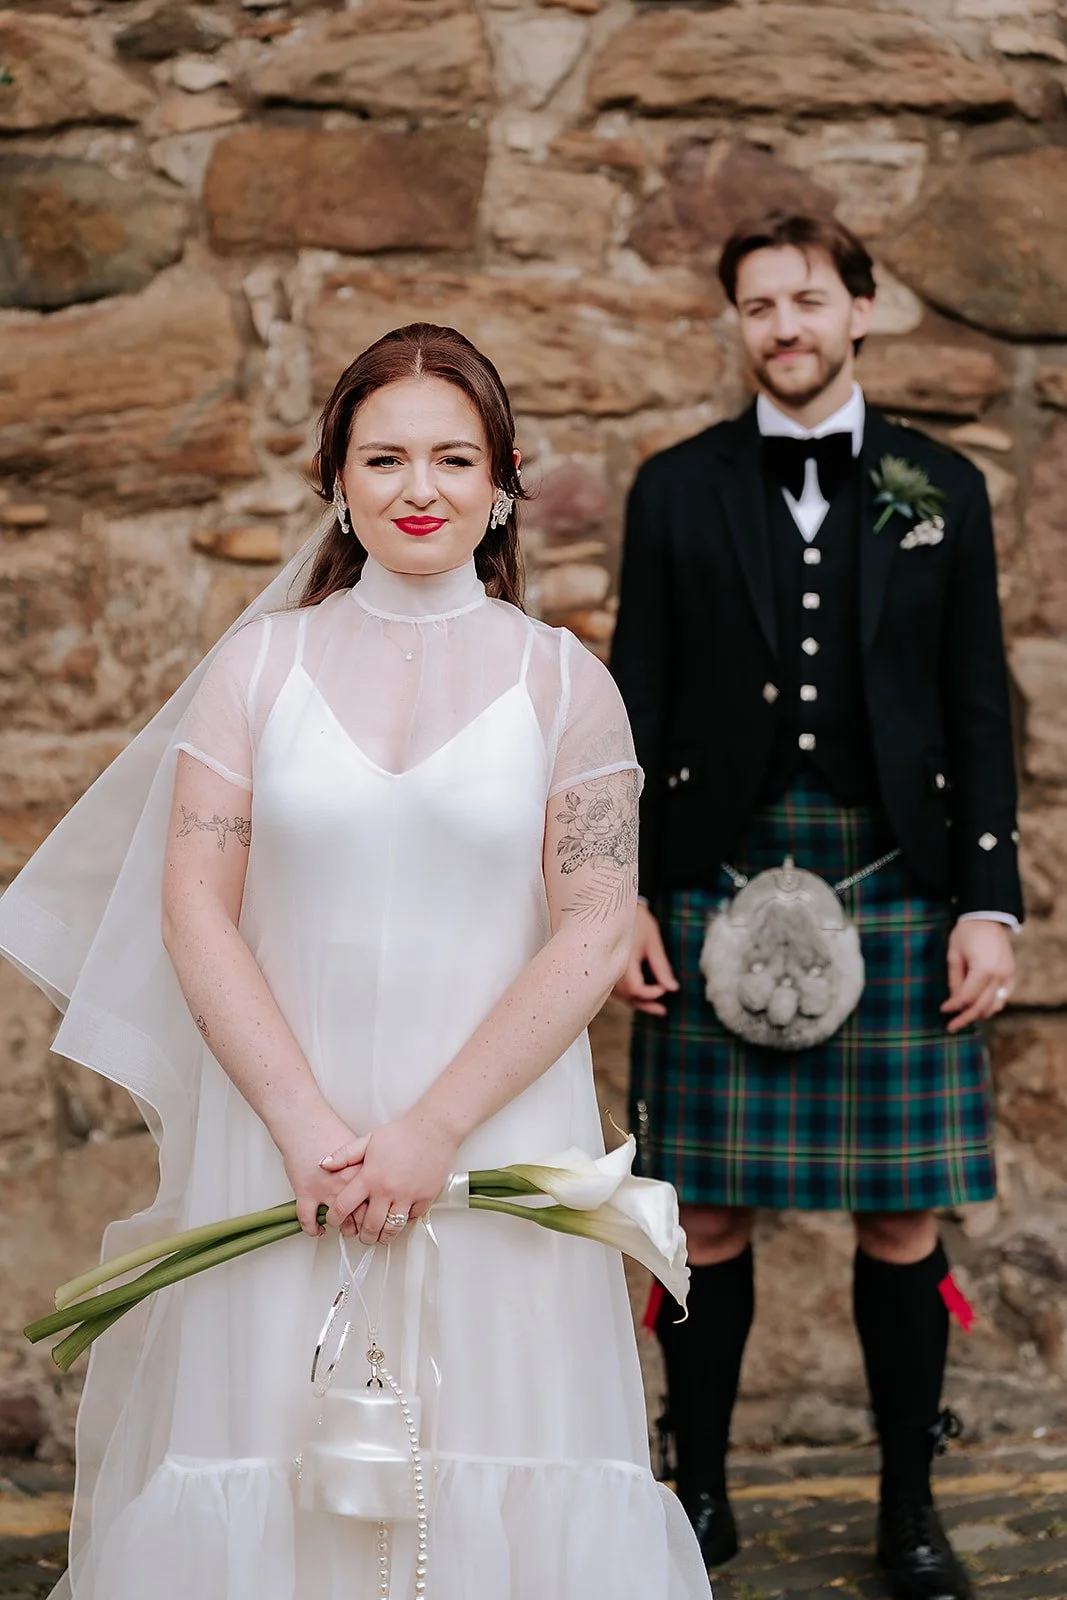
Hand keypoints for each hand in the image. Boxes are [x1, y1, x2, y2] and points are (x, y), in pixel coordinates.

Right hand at [272, 1105, 368, 1236]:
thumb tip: (382, 1180)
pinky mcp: (305, 1193)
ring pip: (338, 1221)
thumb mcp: (358, 1146)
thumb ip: (369, 1166)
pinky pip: (309, 1220)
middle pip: (360, 1216)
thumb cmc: (329, 1131)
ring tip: (343, 1227)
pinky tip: (317, 1230)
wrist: (304, 1122)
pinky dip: (312, 1229)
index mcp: (361, 1171)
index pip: (377, 1202)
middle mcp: (345, 1183)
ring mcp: (325, 1190)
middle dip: (363, 1227)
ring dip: (341, 1228)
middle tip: (363, 1230)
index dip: (380, 1214)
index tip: (380, 1218)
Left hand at [322, 1109, 460, 1244]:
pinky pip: (411, 1219)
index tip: (334, 1221)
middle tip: (361, 1235)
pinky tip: (398, 1219)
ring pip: (391, 1229)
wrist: (433, 1129)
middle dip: (362, 1236)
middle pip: (370, 1226)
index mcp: (370, 1177)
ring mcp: (407, 1196)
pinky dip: (403, 1222)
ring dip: (383, 1237)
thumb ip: (344, 1155)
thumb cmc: (402, 1133)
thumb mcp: (368, 1140)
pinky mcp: (425, 1199)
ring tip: (379, 1236)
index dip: (334, 1218)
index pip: (344, 1206)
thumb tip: (324, 1164)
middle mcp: (387, 1190)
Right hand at [612, 902, 678, 1016]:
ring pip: (619, 994)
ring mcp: (604, 968)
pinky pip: (614, 987)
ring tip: (655, 1007)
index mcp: (623, 960)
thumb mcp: (652, 942)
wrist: (614, 905)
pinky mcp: (603, 967)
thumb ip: (661, 967)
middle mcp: (611, 967)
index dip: (651, 993)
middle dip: (645, 1004)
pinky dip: (627, 993)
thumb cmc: (635, 920)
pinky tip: (638, 995)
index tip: (664, 989)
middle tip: (662, 1011)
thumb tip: (672, 988)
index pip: (636, 989)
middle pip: (627, 996)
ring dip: (636, 1001)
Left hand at [941, 919, 1014, 1033]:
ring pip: (994, 1006)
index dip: (954, 1006)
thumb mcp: (954, 954)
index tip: (943, 1010)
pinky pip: (1002, 998)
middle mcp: (1000, 975)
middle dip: (965, 1018)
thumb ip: (955, 980)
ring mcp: (1009, 976)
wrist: (987, 917)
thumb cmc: (966, 933)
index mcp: (984, 969)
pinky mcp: (1012, 975)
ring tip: (963, 1019)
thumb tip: (954, 1002)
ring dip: (978, 1014)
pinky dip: (991, 1006)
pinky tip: (978, 1009)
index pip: (967, 997)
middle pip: (981, 1006)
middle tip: (951, 1027)